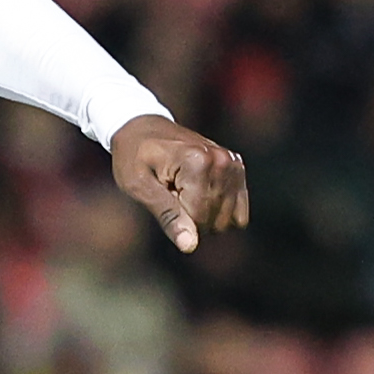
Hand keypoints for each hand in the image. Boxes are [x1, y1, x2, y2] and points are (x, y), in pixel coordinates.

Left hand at [107, 112, 249, 255]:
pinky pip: (239, 211)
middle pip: (215, 220)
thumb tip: (190, 246)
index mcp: (198, 162)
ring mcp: (233, 163)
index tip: (162, 193)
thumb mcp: (138, 187)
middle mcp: (222, 161)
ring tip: (184, 190)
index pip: (199, 218)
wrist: (142, 127)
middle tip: (171, 191)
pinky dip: (219, 211)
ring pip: (228, 219)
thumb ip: (167, 215)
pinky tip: (201, 195)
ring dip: (205, 214)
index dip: (178, 218)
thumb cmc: (134, 157)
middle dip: (191, 217)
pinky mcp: (237, 167)